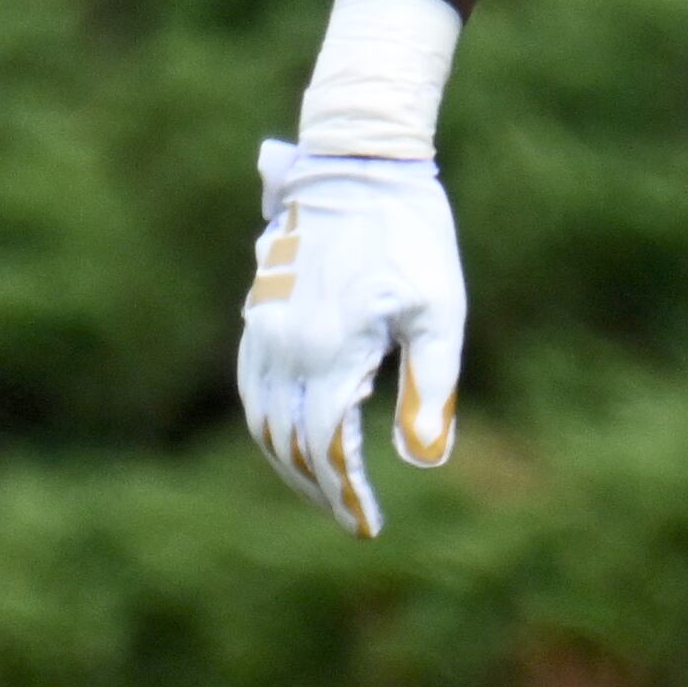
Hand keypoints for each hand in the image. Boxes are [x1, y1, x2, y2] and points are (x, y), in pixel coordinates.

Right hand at [237, 140, 465, 535]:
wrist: (358, 159)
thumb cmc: (411, 231)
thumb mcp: (438, 308)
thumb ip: (432, 386)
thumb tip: (426, 460)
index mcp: (329, 352)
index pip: (327, 448)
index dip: (346, 495)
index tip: (368, 527)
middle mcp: (284, 346)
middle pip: (287, 442)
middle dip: (317, 488)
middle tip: (349, 517)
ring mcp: (263, 326)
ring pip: (260, 417)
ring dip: (285, 459)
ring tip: (321, 487)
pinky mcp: (258, 306)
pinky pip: (249, 382)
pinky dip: (266, 420)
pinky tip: (288, 431)